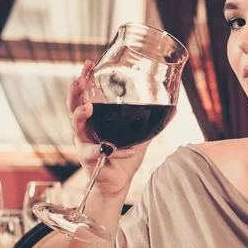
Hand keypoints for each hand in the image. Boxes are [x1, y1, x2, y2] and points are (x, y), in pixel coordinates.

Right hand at [68, 61, 149, 196]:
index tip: (89, 64)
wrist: (119, 183)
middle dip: (76, 91)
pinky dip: (113, 150)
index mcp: (94, 119)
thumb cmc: (125, 159)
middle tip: (82, 80)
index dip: (84, 79)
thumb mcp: (141, 137)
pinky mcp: (88, 159)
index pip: (85, 95)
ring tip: (89, 107)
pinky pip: (97, 152)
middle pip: (73, 105)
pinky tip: (125, 149)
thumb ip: (153, 123)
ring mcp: (84, 143)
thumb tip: (174, 109)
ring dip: (81, 115)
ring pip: (76, 125)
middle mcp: (85, 129)